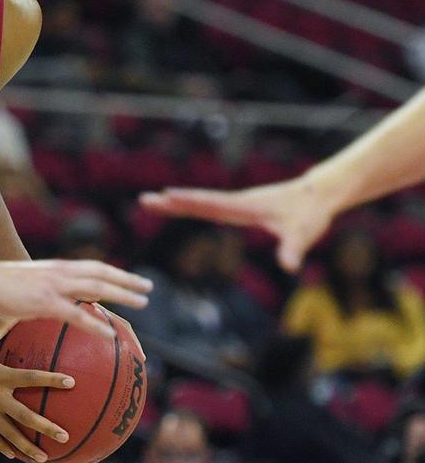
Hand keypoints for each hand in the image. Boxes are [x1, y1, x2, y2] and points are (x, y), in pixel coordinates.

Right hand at [0, 259, 151, 335]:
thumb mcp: (24, 285)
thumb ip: (41, 292)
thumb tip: (49, 306)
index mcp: (55, 268)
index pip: (92, 268)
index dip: (113, 273)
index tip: (130, 279)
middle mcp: (60, 273)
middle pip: (102, 273)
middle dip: (127, 279)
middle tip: (147, 288)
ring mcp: (55, 286)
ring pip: (98, 287)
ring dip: (122, 293)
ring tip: (142, 303)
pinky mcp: (46, 302)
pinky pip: (77, 314)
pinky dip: (96, 324)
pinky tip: (110, 334)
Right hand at [0, 320, 73, 462]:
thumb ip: (2, 326)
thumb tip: (21, 309)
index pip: (31, 378)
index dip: (52, 380)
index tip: (72, 383)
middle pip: (25, 416)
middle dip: (46, 428)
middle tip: (65, 436)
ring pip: (10, 434)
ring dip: (28, 447)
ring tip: (46, 459)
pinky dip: (5, 447)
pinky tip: (16, 456)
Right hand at [140, 177, 332, 272]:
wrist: (318, 195)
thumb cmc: (309, 214)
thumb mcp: (303, 234)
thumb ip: (293, 250)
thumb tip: (289, 267)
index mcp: (244, 206)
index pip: (210, 203)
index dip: (188, 201)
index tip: (165, 196)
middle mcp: (235, 202)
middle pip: (197, 201)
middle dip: (170, 202)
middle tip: (144, 200)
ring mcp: (235, 203)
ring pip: (200, 202)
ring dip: (175, 203)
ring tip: (152, 202)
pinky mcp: (239, 207)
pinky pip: (207, 206)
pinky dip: (189, 206)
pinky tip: (180, 207)